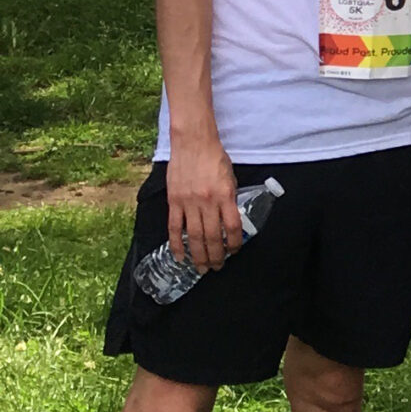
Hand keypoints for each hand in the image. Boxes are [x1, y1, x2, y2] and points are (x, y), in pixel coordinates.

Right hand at [164, 137, 240, 271]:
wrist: (193, 143)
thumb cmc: (215, 159)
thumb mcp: (231, 179)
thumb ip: (230, 200)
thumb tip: (229, 222)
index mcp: (225, 196)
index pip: (232, 227)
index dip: (234, 243)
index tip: (234, 251)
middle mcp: (207, 201)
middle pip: (212, 236)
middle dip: (216, 255)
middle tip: (217, 267)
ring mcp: (188, 202)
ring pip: (194, 236)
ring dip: (198, 255)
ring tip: (202, 268)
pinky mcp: (174, 201)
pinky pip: (175, 227)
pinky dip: (177, 244)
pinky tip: (180, 256)